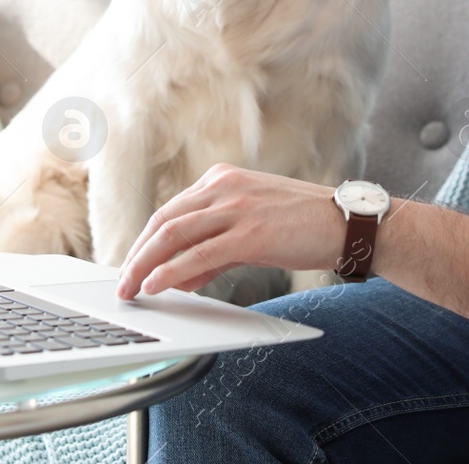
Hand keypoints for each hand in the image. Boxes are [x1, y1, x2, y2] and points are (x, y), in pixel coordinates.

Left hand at [115, 164, 343, 298]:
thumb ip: (215, 249)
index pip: (171, 211)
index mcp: (223, 179)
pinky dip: (171, 271)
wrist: (346, 223)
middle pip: (164, 220)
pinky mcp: (250, 232)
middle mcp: (225, 186)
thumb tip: (180, 276)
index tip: (130, 264)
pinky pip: (199, 253)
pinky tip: (156, 285)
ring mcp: (237, 207)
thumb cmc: (303, 226)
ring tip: (131, 288)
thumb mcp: (252, 229)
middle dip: (137, 254)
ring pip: (174, 234)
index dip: (145, 241)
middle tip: (122, 282)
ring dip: (145, 264)